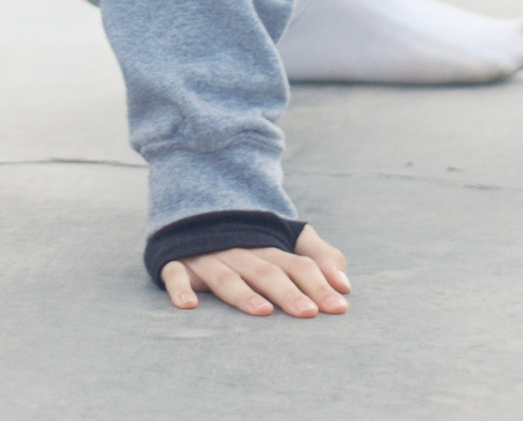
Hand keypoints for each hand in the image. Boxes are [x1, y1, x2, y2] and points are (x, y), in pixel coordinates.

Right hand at [161, 223, 349, 317]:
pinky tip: (188, 305)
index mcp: (267, 246)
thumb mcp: (286, 241)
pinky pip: (176, 273)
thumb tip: (346, 285)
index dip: (319, 282)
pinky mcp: (178, 261)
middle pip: (266, 270)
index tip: (339, 307)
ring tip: (263, 311)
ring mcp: (207, 256)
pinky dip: (180, 287)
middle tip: (309, 313)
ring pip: (226, 275)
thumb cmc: (250, 240)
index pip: (297, 263)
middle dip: (288, 292)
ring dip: (243, 293)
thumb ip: (319, 257)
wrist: (196, 207)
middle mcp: (240, 250)